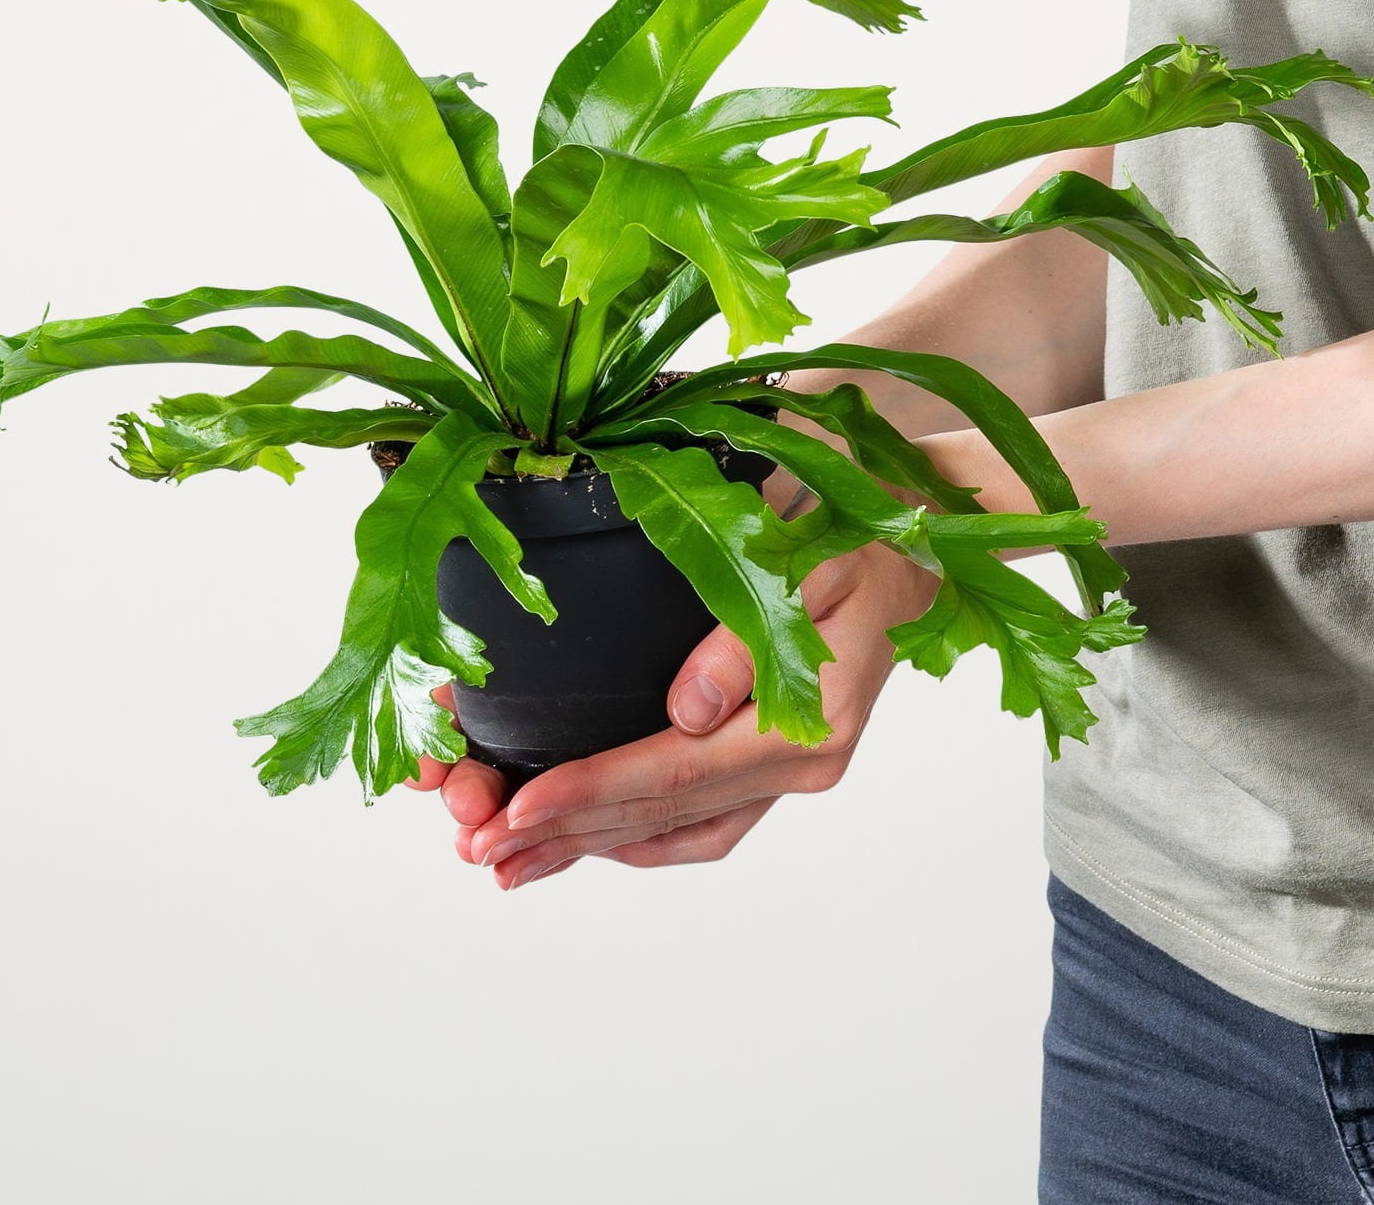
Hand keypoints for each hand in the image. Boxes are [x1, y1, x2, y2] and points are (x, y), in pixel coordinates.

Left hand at [407, 539, 936, 889]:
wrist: (915, 546)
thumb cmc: (857, 535)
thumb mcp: (812, 563)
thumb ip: (749, 640)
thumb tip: (686, 710)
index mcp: (808, 720)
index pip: (675, 770)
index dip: (591, 791)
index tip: (518, 809)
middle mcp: (800, 763)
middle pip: (663, 813)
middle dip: (566, 834)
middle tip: (481, 849)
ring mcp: (792, 771)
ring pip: (676, 827)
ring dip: (591, 846)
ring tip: (512, 861)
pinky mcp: (780, 763)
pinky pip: (705, 822)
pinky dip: (643, 836)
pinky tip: (593, 843)